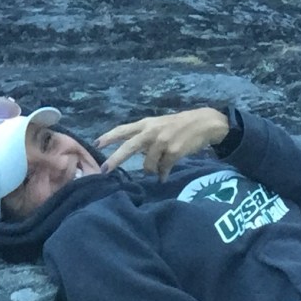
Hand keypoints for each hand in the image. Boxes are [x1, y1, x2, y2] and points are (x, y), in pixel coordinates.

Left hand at [96, 108, 229, 178]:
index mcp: (146, 124)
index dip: (109, 137)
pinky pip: (163, 169)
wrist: (204, 123)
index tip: (96, 144)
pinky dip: (163, 174)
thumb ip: (147, 140)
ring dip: (151, 170)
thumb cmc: (180, 126)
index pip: (123, 130)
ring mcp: (162, 142)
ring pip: (148, 164)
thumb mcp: (160, 127)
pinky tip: (164, 176)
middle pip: (129, 146)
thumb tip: (141, 159)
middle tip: (104, 170)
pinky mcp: (173, 152)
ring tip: (158, 169)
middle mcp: (152, 131)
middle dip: (115, 159)